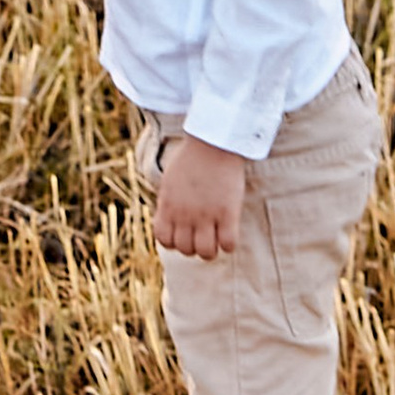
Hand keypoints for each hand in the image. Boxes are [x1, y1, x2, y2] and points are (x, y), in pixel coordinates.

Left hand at [153, 136, 245, 262]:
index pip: (164, 240)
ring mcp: (206, 215)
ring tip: (216, 237)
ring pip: (206, 253)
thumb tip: (168, 219)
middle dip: (193, 245)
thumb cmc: (192, 158)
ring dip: (211, 249)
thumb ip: (168, 202)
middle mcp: (184, 214)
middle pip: (185, 249)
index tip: (184, 232)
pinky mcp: (228, 213)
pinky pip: (228, 244)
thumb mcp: (170, 180)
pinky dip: (229, 244)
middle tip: (203, 234)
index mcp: (168, 205)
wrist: (213, 142)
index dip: (174, 240)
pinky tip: (229, 231)